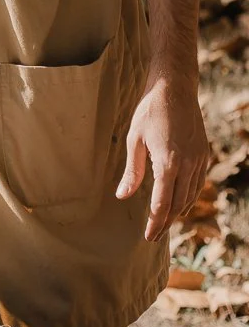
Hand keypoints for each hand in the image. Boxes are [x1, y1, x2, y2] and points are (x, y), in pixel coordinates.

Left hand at [117, 73, 212, 241]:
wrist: (175, 89)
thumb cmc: (150, 111)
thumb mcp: (134, 140)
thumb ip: (132, 171)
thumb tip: (122, 196)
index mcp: (168, 162)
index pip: (162, 202)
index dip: (155, 222)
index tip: (148, 237)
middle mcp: (187, 164)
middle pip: (178, 204)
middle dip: (166, 221)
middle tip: (155, 235)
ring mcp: (198, 159)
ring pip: (190, 196)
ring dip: (178, 211)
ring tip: (165, 222)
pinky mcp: (203, 154)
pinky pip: (197, 183)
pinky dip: (188, 197)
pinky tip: (179, 201)